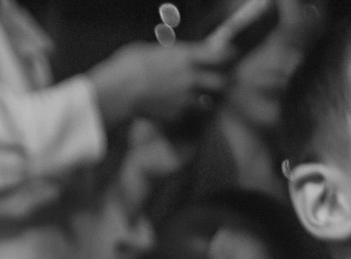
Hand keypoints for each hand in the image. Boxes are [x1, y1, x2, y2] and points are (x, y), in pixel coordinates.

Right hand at [87, 39, 232, 130]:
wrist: (119, 92)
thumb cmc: (130, 65)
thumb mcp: (154, 51)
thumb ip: (173, 55)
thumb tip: (180, 55)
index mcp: (185, 57)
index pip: (219, 55)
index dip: (229, 56)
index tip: (231, 56)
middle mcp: (191, 78)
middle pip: (222, 83)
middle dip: (224, 83)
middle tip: (221, 82)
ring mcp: (186, 100)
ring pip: (210, 103)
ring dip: (209, 101)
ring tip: (201, 99)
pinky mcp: (179, 116)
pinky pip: (192, 116)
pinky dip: (191, 114)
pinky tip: (183, 110)